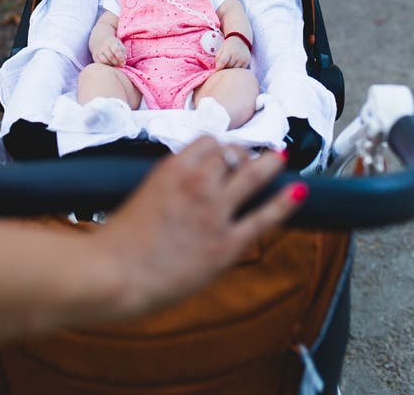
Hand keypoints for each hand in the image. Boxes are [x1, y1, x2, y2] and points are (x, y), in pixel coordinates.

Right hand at [92, 36, 126, 66]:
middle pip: (110, 56)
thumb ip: (123, 51)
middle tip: (120, 64)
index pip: (116, 50)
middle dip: (116, 62)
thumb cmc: (113, 44)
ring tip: (114, 64)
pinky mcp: (94, 56)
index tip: (123, 62)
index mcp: (111, 42)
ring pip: (104, 61)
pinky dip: (105, 65)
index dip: (120, 57)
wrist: (101, 40)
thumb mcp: (119, 44)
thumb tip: (124, 59)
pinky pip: (100, 63)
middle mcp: (103, 46)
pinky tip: (109, 64)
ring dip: (111, 64)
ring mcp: (98, 51)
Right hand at [97, 139, 303, 318]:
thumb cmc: (120, 239)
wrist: (114, 273)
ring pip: (252, 176)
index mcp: (174, 167)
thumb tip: (191, 181)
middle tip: (250, 155)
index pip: (209, 141)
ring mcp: (214, 213)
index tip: (223, 150)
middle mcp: (198, 183)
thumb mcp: (144, 193)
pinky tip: (299, 190)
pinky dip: (285, 201)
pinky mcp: (226, 244)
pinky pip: (264, 217)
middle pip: (232, 154)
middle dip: (243, 153)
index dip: (219, 145)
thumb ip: (171, 183)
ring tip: (280, 157)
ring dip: (269, 163)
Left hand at [216, 36, 250, 69]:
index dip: (219, 68)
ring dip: (231, 69)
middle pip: (229, 66)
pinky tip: (235, 65)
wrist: (240, 39)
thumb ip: (218, 58)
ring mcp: (243, 58)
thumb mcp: (221, 48)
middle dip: (225, 68)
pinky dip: (237, 69)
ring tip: (229, 67)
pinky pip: (241, 69)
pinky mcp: (248, 61)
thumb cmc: (229, 45)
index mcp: (228, 50)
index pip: (223, 62)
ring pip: (235, 69)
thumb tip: (217, 68)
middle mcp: (237, 55)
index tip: (217, 70)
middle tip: (223, 68)